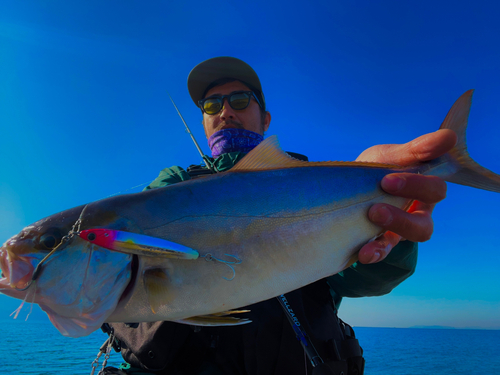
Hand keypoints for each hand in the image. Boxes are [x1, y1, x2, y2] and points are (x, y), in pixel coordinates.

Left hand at [356, 129, 456, 263]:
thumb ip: (417, 150)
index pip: (435, 191)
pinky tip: (363, 252)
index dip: (416, 186)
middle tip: (376, 207)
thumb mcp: (391, 156)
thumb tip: (449, 136)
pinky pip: (383, 252)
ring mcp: (398, 231)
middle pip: (424, 225)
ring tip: (371, 218)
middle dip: (402, 216)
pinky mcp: (380, 243)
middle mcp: (416, 214)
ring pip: (407, 241)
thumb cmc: (374, 171)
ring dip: (392, 231)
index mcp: (423, 191)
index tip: (387, 179)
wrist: (343, 190)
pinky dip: (374, 252)